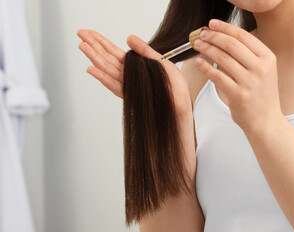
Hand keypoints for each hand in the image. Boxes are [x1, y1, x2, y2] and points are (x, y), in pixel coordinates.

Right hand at [77, 29, 192, 118]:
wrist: (180, 105)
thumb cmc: (174, 86)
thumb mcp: (161, 61)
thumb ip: (144, 50)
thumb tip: (128, 37)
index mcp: (135, 66)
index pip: (114, 52)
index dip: (101, 42)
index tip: (90, 33)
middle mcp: (128, 75)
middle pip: (107, 58)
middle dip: (93, 46)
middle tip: (80, 34)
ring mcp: (128, 85)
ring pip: (107, 69)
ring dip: (94, 57)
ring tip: (82, 45)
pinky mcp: (130, 95)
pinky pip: (114, 85)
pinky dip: (102, 77)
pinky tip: (91, 68)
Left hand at [192, 19, 284, 132]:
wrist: (266, 121)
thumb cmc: (261, 95)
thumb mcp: (263, 71)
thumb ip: (247, 56)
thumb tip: (222, 39)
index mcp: (268, 58)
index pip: (243, 36)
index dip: (225, 27)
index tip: (211, 24)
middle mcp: (260, 68)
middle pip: (231, 44)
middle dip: (213, 37)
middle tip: (201, 34)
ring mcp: (250, 82)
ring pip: (223, 59)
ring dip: (207, 49)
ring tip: (198, 45)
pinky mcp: (239, 95)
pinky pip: (218, 77)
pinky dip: (206, 67)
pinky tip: (199, 62)